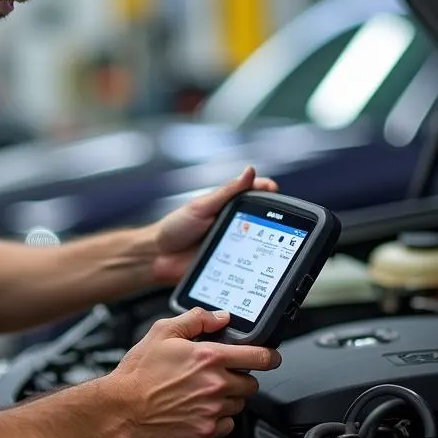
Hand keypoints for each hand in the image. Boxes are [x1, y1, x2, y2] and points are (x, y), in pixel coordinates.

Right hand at [103, 308, 281, 437]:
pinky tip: (199, 410)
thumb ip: (196, 319)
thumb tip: (220, 317)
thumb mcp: (162, 332)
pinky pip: (227, 426)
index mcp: (209, 357)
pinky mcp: (205, 432)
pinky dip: (219, 419)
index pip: (260, 356)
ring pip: (239, 404)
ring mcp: (212, 410)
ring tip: (203, 393)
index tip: (270, 357)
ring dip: (228, 398)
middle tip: (218, 375)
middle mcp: (215, 384)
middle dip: (239, 377)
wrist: (120, 409)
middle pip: (251, 383)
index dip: (270, 355)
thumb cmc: (137, 374)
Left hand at [150, 165, 277, 284]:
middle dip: (274, 219)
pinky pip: (249, 266)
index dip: (268, 192)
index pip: (255, 195)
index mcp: (227, 206)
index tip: (274, 190)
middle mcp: (234, 225)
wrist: (157, 257)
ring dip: (266, 243)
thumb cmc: (174, 228)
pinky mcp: (232, 265)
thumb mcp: (201, 206)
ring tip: (271, 241)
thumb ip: (226, 191)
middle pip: (264, 220)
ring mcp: (234, 245)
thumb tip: (249, 171)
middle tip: (280, 218)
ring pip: (260, 244)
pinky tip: (259, 264)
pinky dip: (256, 265)